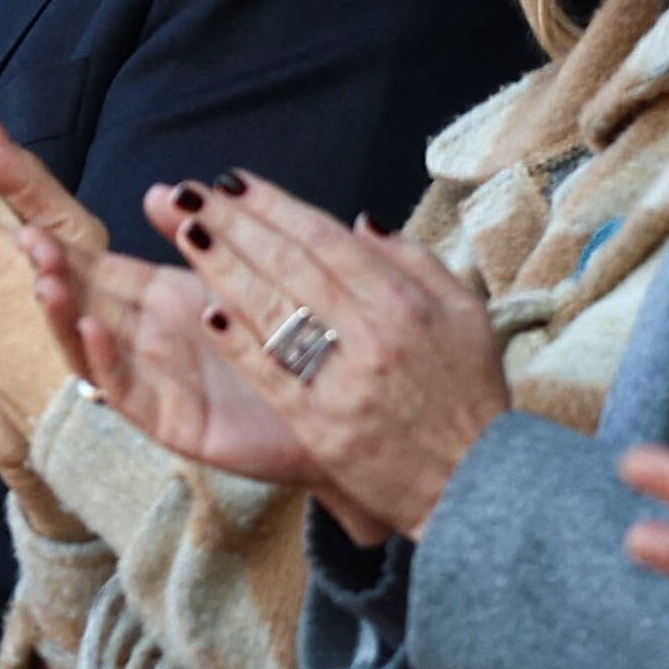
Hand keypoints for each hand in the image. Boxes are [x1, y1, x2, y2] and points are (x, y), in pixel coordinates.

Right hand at [28, 230, 314, 486]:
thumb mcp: (238, 275)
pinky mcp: (174, 422)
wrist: (339, 404)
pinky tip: (91, 332)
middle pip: (85, 304)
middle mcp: (150, 340)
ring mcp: (157, 381)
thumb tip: (160, 192)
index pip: (98, 272)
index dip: (64, 251)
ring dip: (65, 316)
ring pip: (94, 347)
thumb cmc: (291, 336)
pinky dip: (105, 363)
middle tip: (30, 245)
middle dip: (55, 275)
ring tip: (47, 283)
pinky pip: (129, 395)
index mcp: (162, 302)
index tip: (33, 226)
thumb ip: (199, 234)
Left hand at [157, 174, 509, 538]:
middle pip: (290, 265)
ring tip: (188, 234)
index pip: (325, 239)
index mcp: (405, 302)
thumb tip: (360, 221)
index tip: (234, 183)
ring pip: (273, 311)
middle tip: (191, 195)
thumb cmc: (472, 396)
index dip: (274, 206)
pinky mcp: (321, 427)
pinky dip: (239, 342)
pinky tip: (208, 312)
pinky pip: (271, 375)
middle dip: (235, 223)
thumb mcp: (468, 315)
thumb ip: (416, 261)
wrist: (481, 485)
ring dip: (224, 269)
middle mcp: (373, 334)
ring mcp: (344, 381)